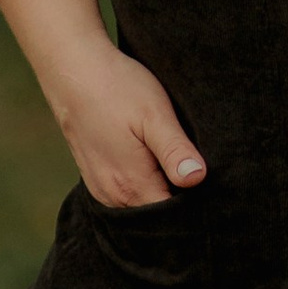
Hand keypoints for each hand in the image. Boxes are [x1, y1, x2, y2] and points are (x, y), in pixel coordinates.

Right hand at [45, 43, 206, 208]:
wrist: (73, 70)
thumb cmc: (117, 88)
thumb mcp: (154, 115)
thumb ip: (175, 151)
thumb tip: (197, 179)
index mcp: (131, 185)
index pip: (171, 218)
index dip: (196, 209)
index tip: (214, 193)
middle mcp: (113, 196)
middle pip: (156, 216)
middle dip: (180, 206)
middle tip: (200, 179)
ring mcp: (101, 188)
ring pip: (141, 207)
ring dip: (161, 195)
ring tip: (179, 170)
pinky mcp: (95, 177)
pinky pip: (127, 196)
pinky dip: (144, 188)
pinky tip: (157, 166)